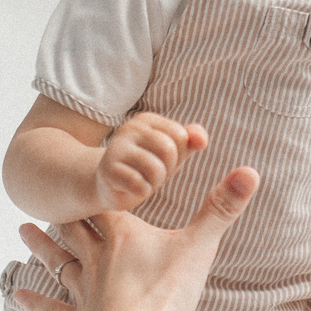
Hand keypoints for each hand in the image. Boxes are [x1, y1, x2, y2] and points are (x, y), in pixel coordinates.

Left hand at [13, 166, 259, 310]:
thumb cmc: (161, 298)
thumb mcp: (198, 250)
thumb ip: (222, 210)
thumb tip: (251, 170)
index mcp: (121, 236)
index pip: (109, 201)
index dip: (102, 184)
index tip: (92, 164)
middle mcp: (96, 258)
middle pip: (76, 226)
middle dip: (66, 210)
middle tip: (48, 194)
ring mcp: (84, 291)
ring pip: (59, 261)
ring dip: (42, 245)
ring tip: (22, 230)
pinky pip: (53, 310)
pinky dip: (35, 301)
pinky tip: (17, 295)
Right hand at [93, 112, 207, 211]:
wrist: (110, 185)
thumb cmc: (145, 166)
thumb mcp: (173, 152)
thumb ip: (191, 141)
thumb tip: (203, 141)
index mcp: (147, 120)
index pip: (180, 135)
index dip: (179, 153)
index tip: (162, 159)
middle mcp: (129, 128)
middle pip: (168, 149)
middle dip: (167, 168)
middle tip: (152, 172)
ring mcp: (116, 148)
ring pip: (155, 169)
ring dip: (155, 181)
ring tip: (143, 179)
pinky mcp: (108, 170)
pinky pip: (140, 185)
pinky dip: (142, 191)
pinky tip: (131, 187)